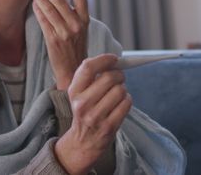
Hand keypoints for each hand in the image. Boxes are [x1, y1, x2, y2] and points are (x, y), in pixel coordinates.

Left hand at [28, 0, 88, 89]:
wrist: (74, 72)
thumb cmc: (75, 49)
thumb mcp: (80, 30)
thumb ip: (71, 13)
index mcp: (85, 20)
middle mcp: (76, 25)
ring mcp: (64, 32)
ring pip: (48, 7)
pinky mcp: (53, 39)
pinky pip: (43, 19)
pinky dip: (37, 9)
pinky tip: (33, 4)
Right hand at [54, 54, 131, 174]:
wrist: (82, 141)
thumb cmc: (85, 111)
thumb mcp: (79, 93)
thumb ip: (90, 77)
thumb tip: (113, 61)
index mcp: (74, 91)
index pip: (88, 67)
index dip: (104, 59)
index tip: (114, 59)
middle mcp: (82, 104)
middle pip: (109, 77)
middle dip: (119, 75)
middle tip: (119, 78)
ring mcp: (95, 116)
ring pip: (120, 90)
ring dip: (123, 89)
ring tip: (118, 94)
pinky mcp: (109, 126)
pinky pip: (126, 104)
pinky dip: (127, 100)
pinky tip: (120, 103)